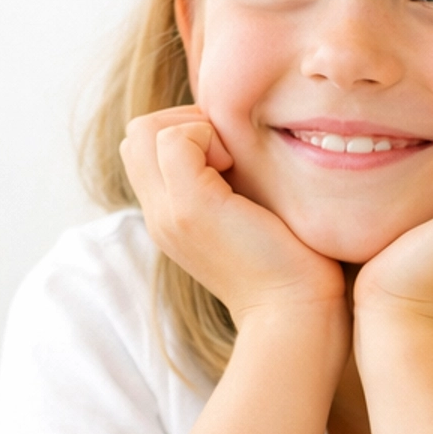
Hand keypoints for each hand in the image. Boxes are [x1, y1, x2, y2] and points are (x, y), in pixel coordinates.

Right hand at [121, 107, 345, 329]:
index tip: (227, 155)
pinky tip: (237, 167)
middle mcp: (158, 215)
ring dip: (193, 128)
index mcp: (168, 216)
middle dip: (183, 122)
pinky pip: (175, 139)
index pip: (141, 145)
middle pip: (137, 133)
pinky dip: (208, 136)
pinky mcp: (191, 207)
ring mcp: (169, 212)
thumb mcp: (244, 213)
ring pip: (146, 130)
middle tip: (227, 153)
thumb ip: (226, 182)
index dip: (182, 130)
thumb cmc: (289, 262)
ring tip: (230, 162)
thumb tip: (233, 138)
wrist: (295, 311)